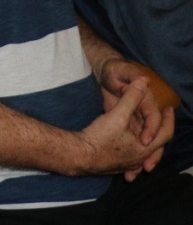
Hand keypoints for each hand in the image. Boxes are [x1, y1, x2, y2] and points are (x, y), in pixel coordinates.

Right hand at [97, 59, 169, 177]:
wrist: (78, 155)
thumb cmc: (99, 137)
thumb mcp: (117, 114)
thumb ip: (131, 97)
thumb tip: (143, 81)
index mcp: (145, 148)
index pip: (165, 133)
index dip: (169, 119)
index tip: (169, 109)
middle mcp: (139, 159)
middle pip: (157, 145)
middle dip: (160, 131)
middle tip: (162, 119)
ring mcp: (128, 165)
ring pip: (144, 153)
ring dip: (148, 142)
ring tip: (147, 133)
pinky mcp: (116, 166)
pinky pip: (132, 159)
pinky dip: (135, 149)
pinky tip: (128, 147)